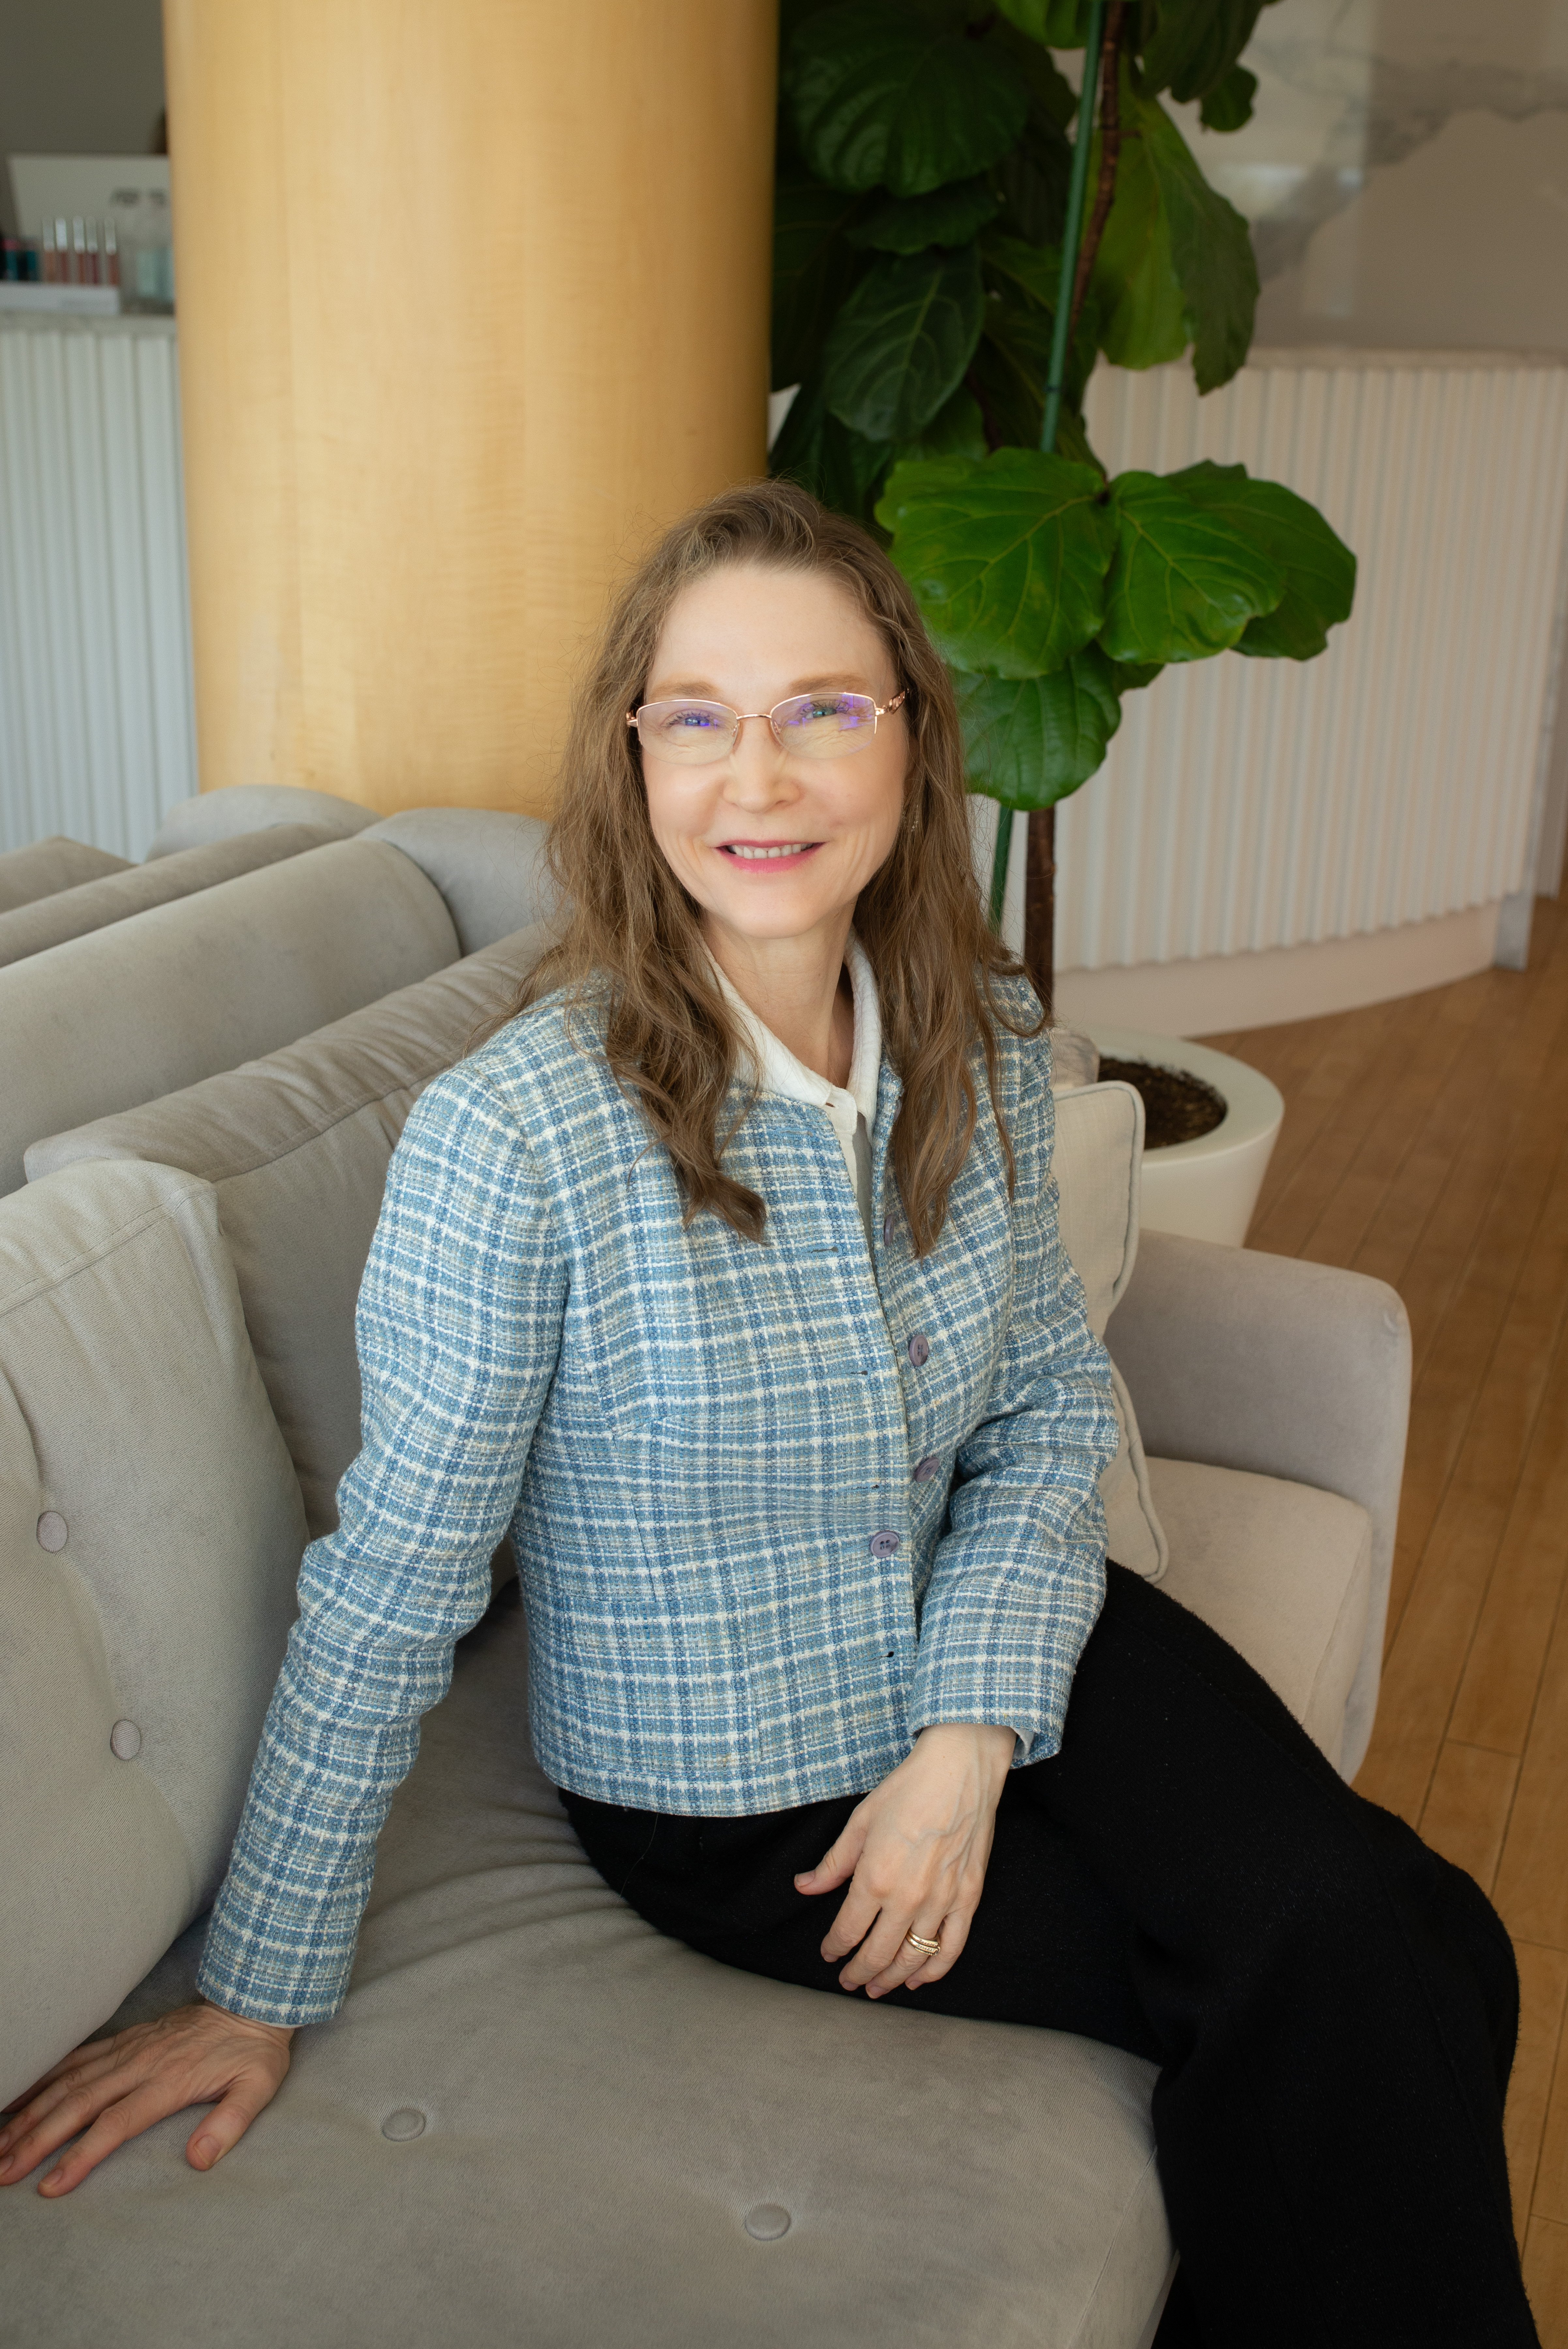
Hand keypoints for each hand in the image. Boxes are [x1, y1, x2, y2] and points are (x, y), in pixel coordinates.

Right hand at [0, 2000, 294, 2196]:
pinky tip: (20, 2095)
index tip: (50, 2186)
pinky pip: (78, 2057)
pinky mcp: (127, 2038)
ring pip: (69, 2081)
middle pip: (79, 2104)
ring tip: (0, 2144)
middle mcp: (140, 2063)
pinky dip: (45, 2076)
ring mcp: (130, 2048)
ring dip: (32, 2112)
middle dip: (36, 2140)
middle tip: (3, 2172)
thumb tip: (200, 2160)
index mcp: (168, 2081)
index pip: (115, 2124)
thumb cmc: (255, 2050)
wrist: (254, 1998)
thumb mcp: (257, 2087)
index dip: (81, 2156)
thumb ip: (229, 2124)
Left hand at [794, 1721, 1014, 1997]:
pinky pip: (951, 1948)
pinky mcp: (969, 1897)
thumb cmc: (908, 1789)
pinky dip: (934, 1970)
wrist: (961, 1769)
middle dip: (858, 1973)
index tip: (828, 1954)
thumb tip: (804, 1886)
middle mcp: (908, 1897)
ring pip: (913, 1958)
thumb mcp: (860, 1821)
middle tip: (848, 1982)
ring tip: (877, 1988)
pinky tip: (918, 1979)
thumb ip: (833, 1863)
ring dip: (892, 1979)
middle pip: (878, 1954)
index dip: (834, 1947)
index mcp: (875, 1877)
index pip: (847, 1930)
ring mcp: (942, 1900)